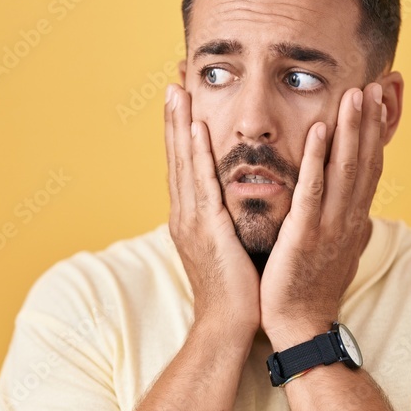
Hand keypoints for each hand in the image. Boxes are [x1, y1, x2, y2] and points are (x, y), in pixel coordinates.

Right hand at [164, 84, 259, 342]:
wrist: (226, 327)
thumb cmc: (234, 294)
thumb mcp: (228, 250)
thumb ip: (228, 225)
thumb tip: (235, 209)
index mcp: (191, 219)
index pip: (184, 167)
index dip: (181, 133)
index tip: (182, 103)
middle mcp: (185, 214)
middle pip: (176, 156)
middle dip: (174, 118)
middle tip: (174, 82)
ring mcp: (191, 221)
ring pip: (183, 162)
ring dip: (180, 124)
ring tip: (178, 91)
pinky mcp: (207, 228)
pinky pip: (202, 183)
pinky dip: (196, 153)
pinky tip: (196, 128)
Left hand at [259, 83, 386, 349]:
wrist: (300, 326)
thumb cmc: (311, 288)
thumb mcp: (336, 251)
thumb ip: (348, 228)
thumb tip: (364, 216)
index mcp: (353, 219)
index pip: (370, 166)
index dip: (377, 132)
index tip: (380, 99)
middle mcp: (348, 217)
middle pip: (365, 160)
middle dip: (370, 120)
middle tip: (376, 82)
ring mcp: (330, 225)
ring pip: (345, 169)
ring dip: (351, 130)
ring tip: (355, 93)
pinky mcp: (305, 235)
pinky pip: (313, 191)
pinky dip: (316, 159)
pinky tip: (317, 130)